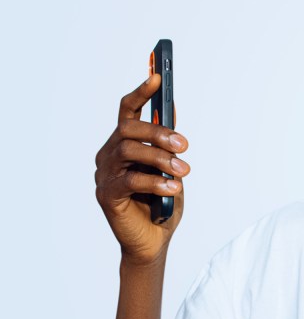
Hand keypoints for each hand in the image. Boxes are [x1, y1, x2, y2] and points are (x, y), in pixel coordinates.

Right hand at [95, 74, 189, 266]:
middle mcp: (109, 154)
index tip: (157, 77)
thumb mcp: (170, 167)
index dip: (141, 92)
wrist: (153, 241)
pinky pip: (129, 180)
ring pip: (129, 151)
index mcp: (124, 143)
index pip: (128, 111)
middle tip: (184, 145)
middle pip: (129, 130)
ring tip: (184, 170)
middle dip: (159, 133)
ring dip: (160, 158)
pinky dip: (155, 182)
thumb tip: (172, 106)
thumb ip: (167, 141)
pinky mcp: (106, 195)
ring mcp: (104, 174)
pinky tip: (173, 188)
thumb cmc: (162, 202)